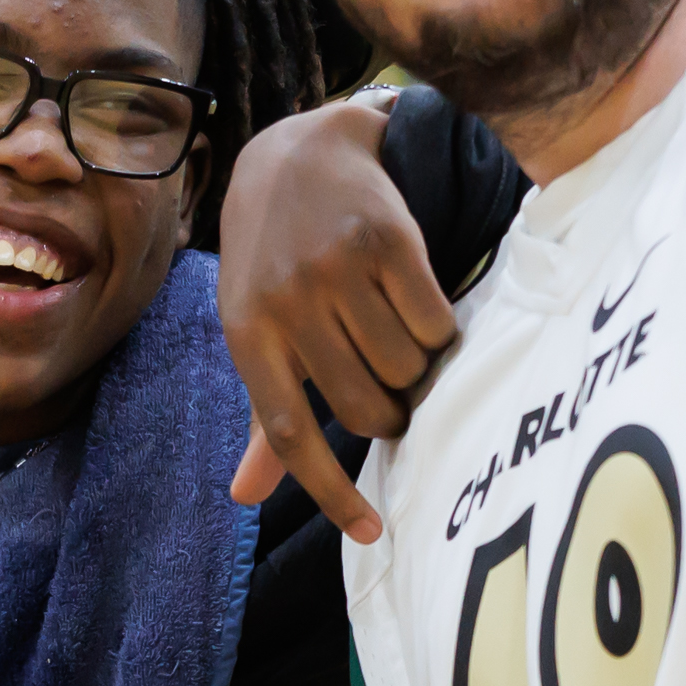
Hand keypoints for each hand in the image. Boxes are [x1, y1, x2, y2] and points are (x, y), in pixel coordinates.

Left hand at [217, 93, 459, 546]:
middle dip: (391, 415)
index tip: (370, 534)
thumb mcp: (255, 327)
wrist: (297, 151)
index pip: (288, 433)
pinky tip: (424, 309)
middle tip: (395, 394)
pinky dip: (440, 333)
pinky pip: (434, 323)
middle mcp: (287, 301)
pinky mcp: (386, 239)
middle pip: (363, 407)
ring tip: (402, 338)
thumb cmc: (274, 258)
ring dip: (417, 370)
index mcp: (248, 333)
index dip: (330, 491)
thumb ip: (264, 414)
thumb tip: (244, 496)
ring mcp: (336, 268)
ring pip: (404, 368)